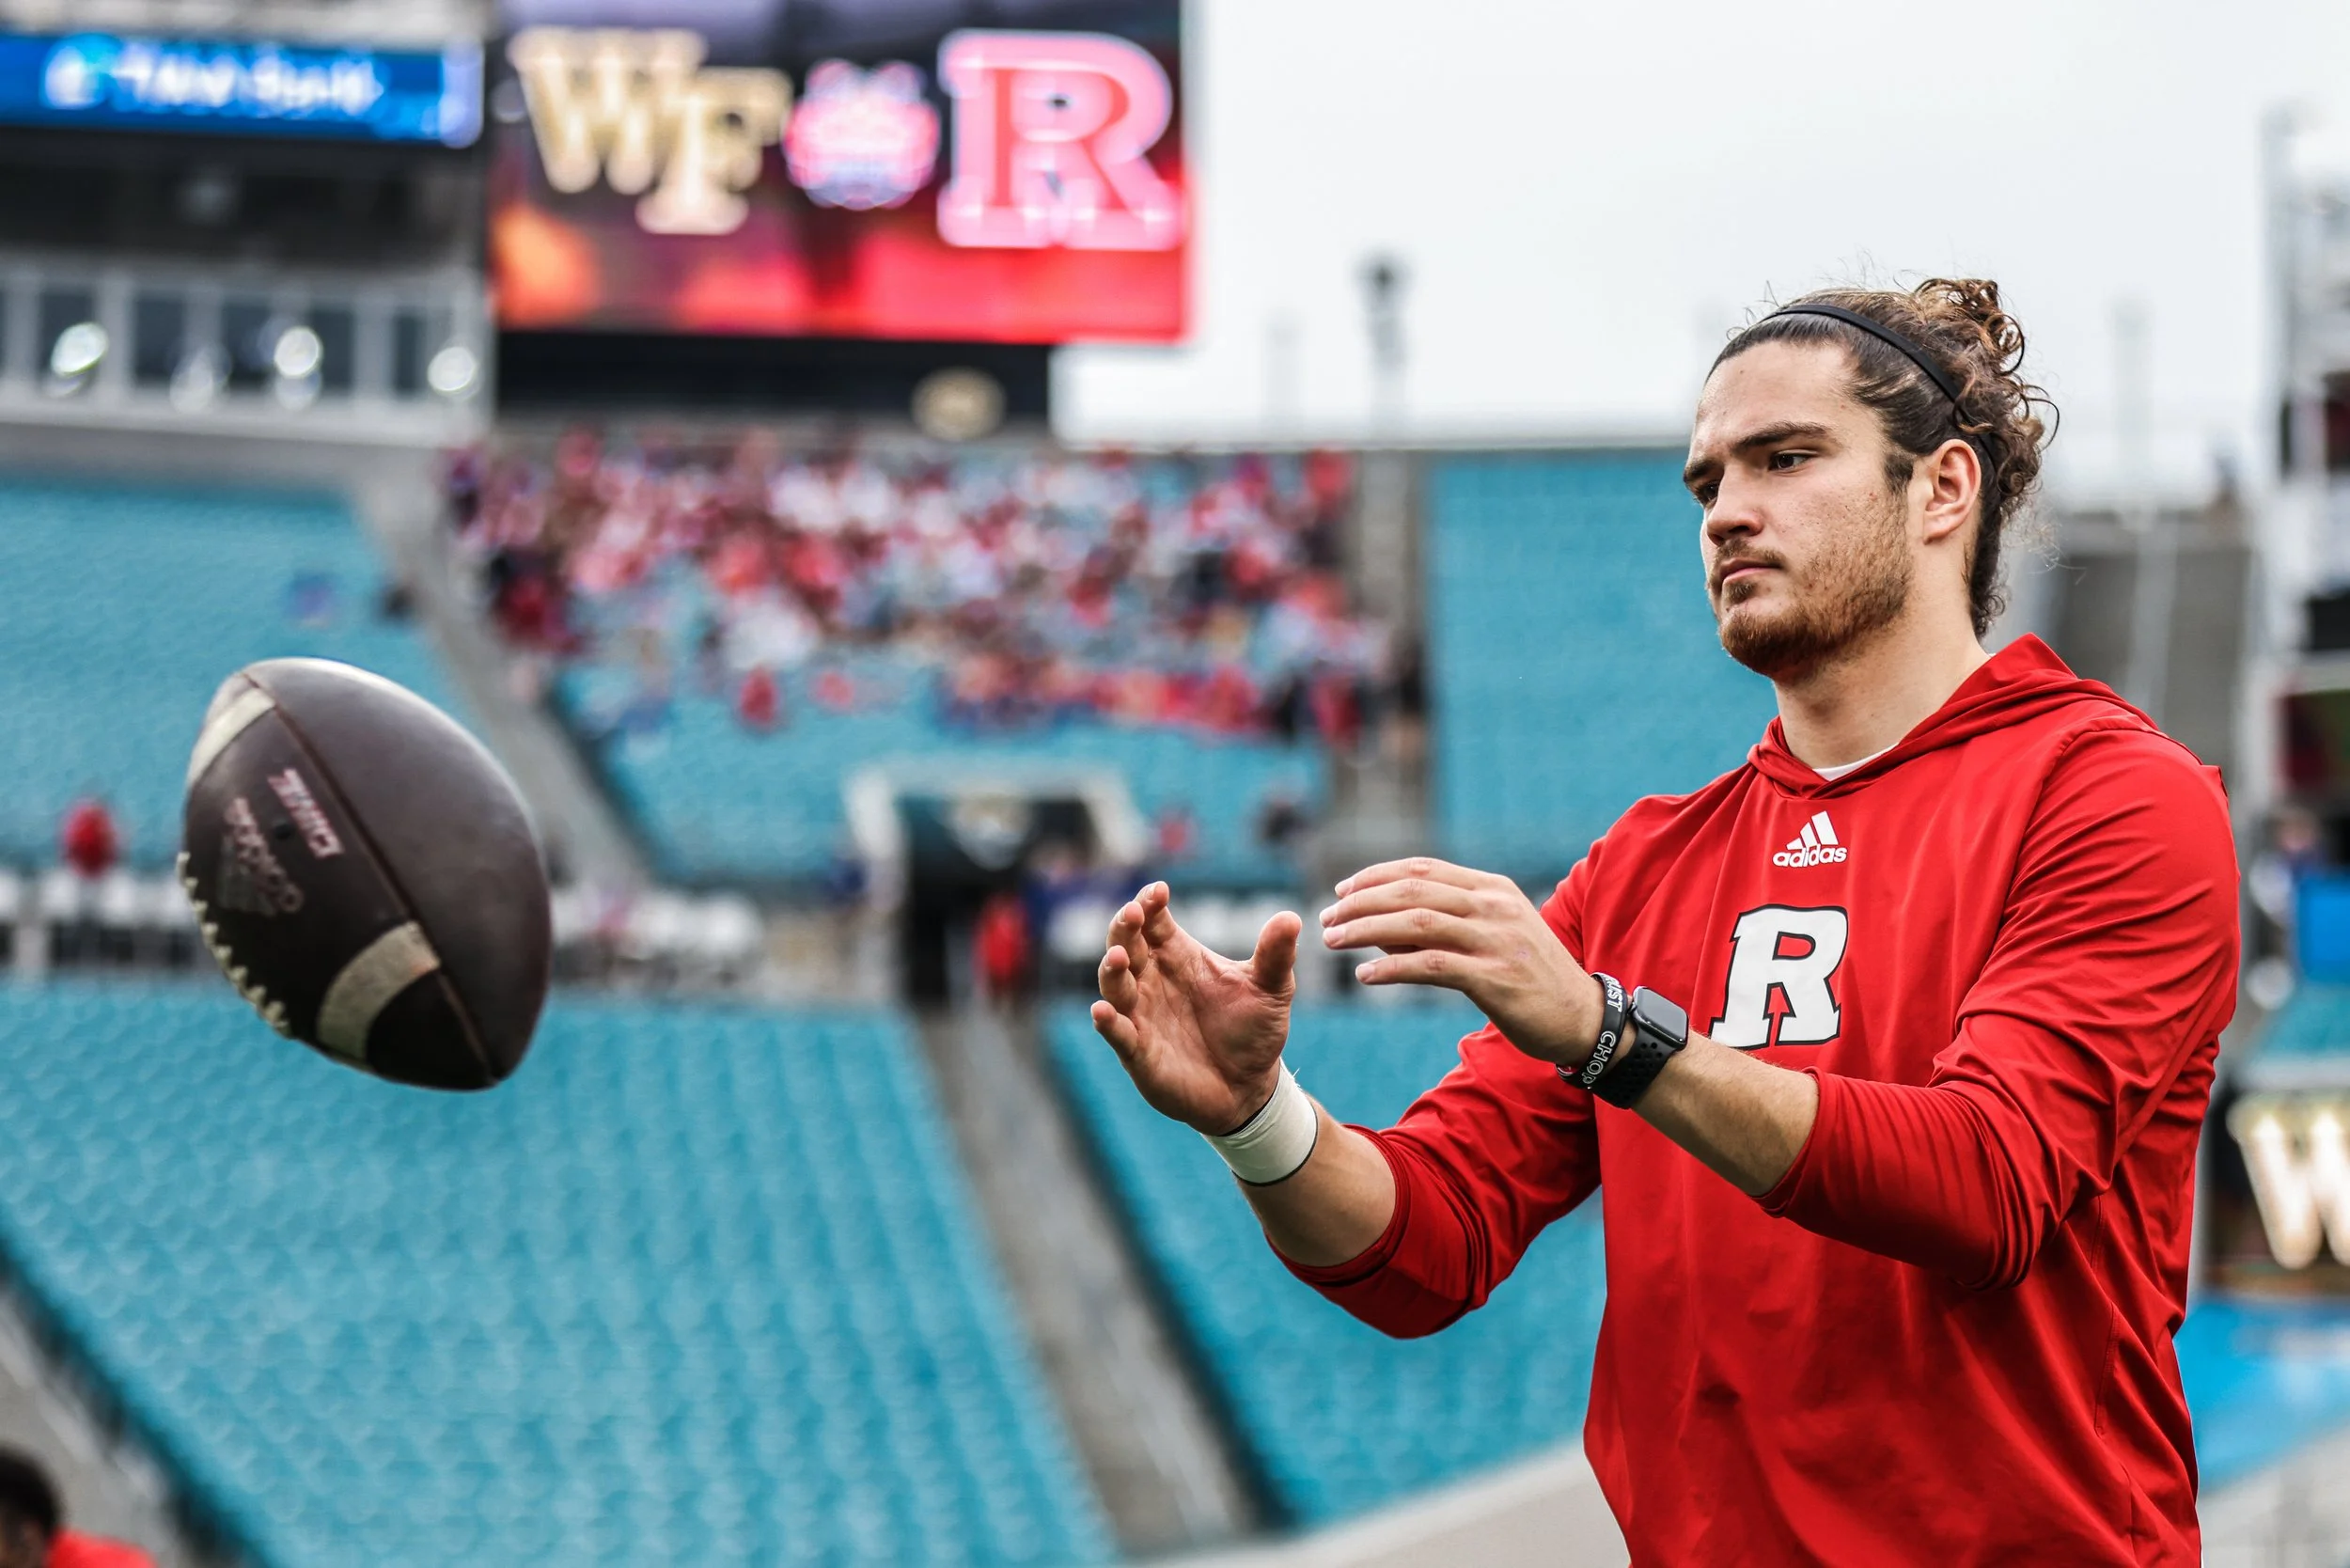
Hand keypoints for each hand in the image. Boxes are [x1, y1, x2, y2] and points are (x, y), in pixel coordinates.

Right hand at [1091, 881, 1301, 1134]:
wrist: (1249, 1087)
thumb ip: (1275, 955)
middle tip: (1133, 913)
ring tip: (1119, 957)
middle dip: (1124, 928)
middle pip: (1126, 944)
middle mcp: (1152, 980)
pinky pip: (1117, 1034)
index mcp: (1177, 956)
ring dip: (1112, 970)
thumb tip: (1291, 918)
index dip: (1149, 904)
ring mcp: (1141, 1015)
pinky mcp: (1139, 1052)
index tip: (1158, 891)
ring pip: (1115, 986)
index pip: (1154, 921)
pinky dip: (1108, 1023)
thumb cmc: (1253, 1031)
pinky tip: (1103, 1012)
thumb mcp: (1271, 990)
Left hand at [1321, 857, 1601, 1067]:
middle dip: (1361, 902)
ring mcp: (1496, 941)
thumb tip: (1379, 925)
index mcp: (1492, 889)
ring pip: (1416, 923)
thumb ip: (1444, 923)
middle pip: (1412, 891)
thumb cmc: (1530, 977)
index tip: (1341, 890)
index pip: (1422, 868)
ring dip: (1366, 930)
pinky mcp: (1495, 979)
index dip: (1375, 876)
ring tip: (1333, 940)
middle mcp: (1494, 907)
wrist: (1582, 1017)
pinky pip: (1432, 967)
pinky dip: (1393, 968)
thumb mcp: (1494, 934)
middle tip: (1327, 918)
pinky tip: (1365, 977)